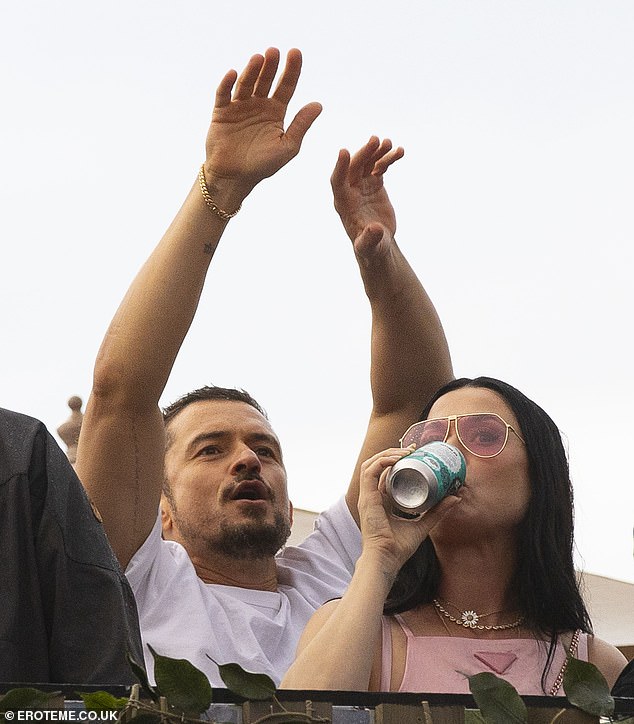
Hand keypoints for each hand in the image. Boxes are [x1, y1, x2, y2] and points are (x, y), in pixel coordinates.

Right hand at [203, 48, 321, 201]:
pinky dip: (227, 84)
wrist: (235, 178)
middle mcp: (258, 105)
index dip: (291, 70)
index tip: (295, 53)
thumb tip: (318, 104)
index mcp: (276, 112)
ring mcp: (239, 107)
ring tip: (258, 58)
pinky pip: (223, 94)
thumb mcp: (287, 146)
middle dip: (271, 66)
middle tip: (275, 51)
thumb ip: (301, 125)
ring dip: (252, 71)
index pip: (286, 86)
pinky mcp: (221, 112)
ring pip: (246, 83)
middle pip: (266, 80)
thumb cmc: (263, 165)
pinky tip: (232, 73)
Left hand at [331, 136, 403, 258]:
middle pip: (354, 167)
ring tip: (389, 143)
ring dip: (376, 152)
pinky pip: (380, 166)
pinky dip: (389, 158)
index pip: (338, 182)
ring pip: (367, 163)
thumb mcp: (369, 246)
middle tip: (375, 140)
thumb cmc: (370, 248)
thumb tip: (375, 229)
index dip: (340, 167)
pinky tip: (400, 152)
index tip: (344, 151)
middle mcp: (350, 191)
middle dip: (363, 154)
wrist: (378, 243)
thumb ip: (369, 239)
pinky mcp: (374, 183)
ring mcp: (362, 185)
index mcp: (343, 204)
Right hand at [358, 447, 460, 575]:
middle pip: (377, 465)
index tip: (414, 454)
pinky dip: (382, 462)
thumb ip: (437, 512)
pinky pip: (369, 471)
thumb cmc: (399, 548)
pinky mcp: (366, 498)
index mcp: (381, 501)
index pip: (385, 474)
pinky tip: (397, 459)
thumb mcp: (423, 525)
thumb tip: (456, 497)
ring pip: (371, 464)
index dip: (396, 461)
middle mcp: (372, 496)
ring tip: (405, 452)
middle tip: (412, 449)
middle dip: (393, 453)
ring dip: (387, 454)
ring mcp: (367, 496)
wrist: (386, 560)